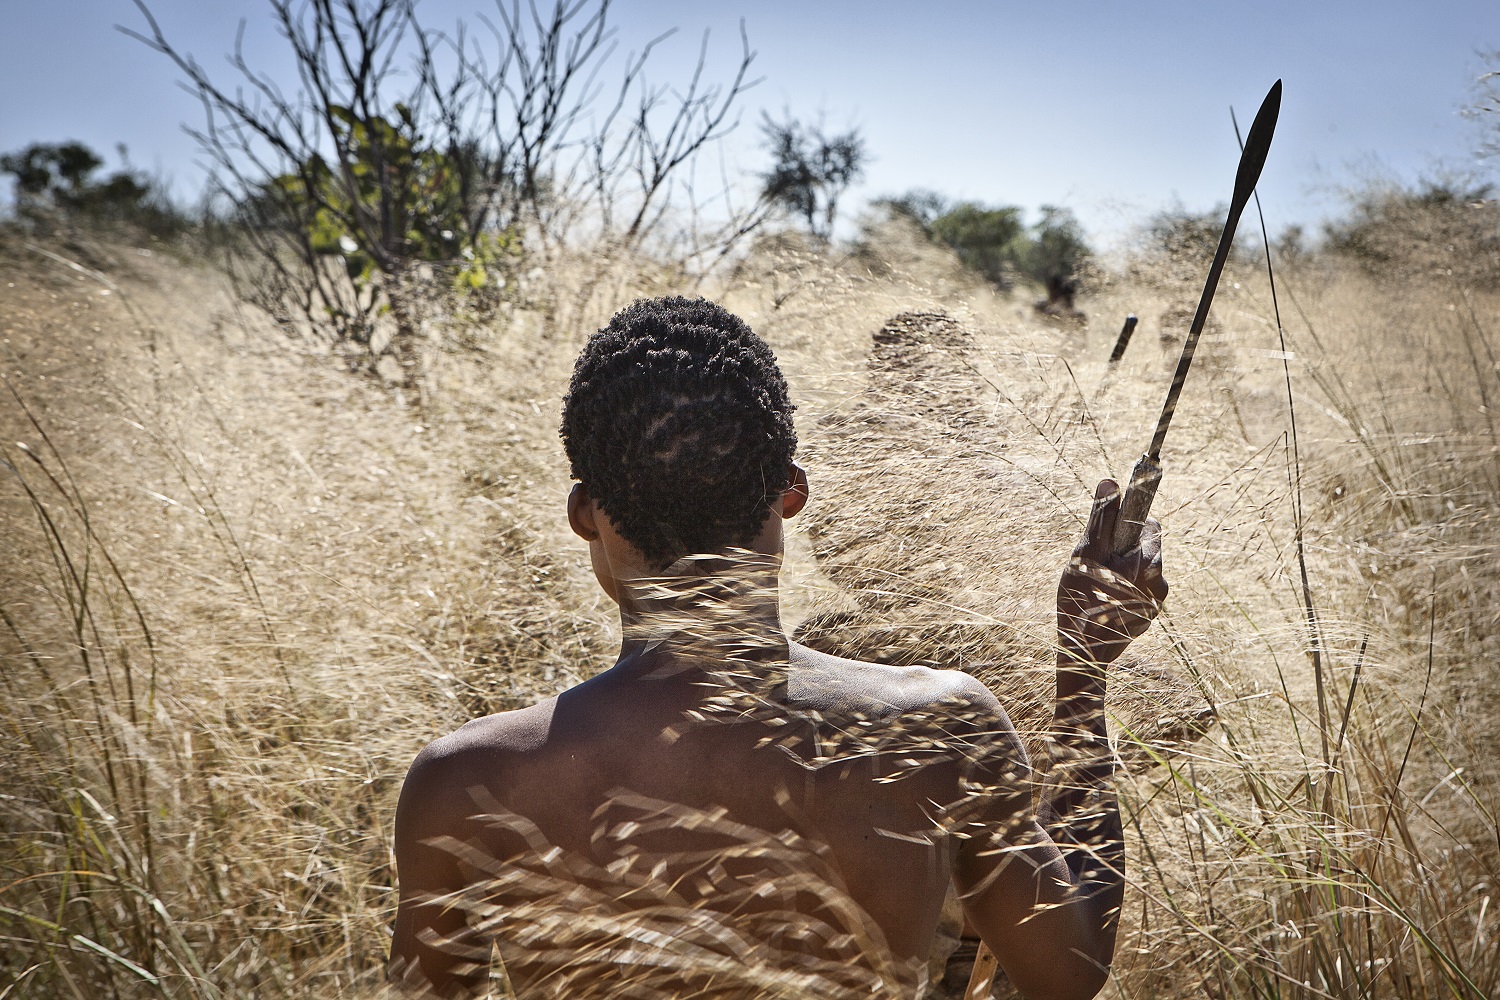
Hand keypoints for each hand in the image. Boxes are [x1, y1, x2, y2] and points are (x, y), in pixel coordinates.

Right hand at [1057, 479, 1167, 667]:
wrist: (1084, 656)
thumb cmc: (1081, 601)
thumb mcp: (1087, 555)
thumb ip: (1100, 519)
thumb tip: (1110, 482)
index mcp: (1150, 563)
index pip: (1150, 525)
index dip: (1128, 522)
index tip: (1111, 528)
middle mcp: (1160, 583)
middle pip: (1145, 549)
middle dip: (1122, 550)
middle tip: (1096, 563)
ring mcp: (1155, 605)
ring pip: (1141, 572)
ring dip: (1122, 572)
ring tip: (1097, 586)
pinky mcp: (1147, 620)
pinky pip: (1137, 594)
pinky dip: (1123, 592)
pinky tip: (1102, 603)